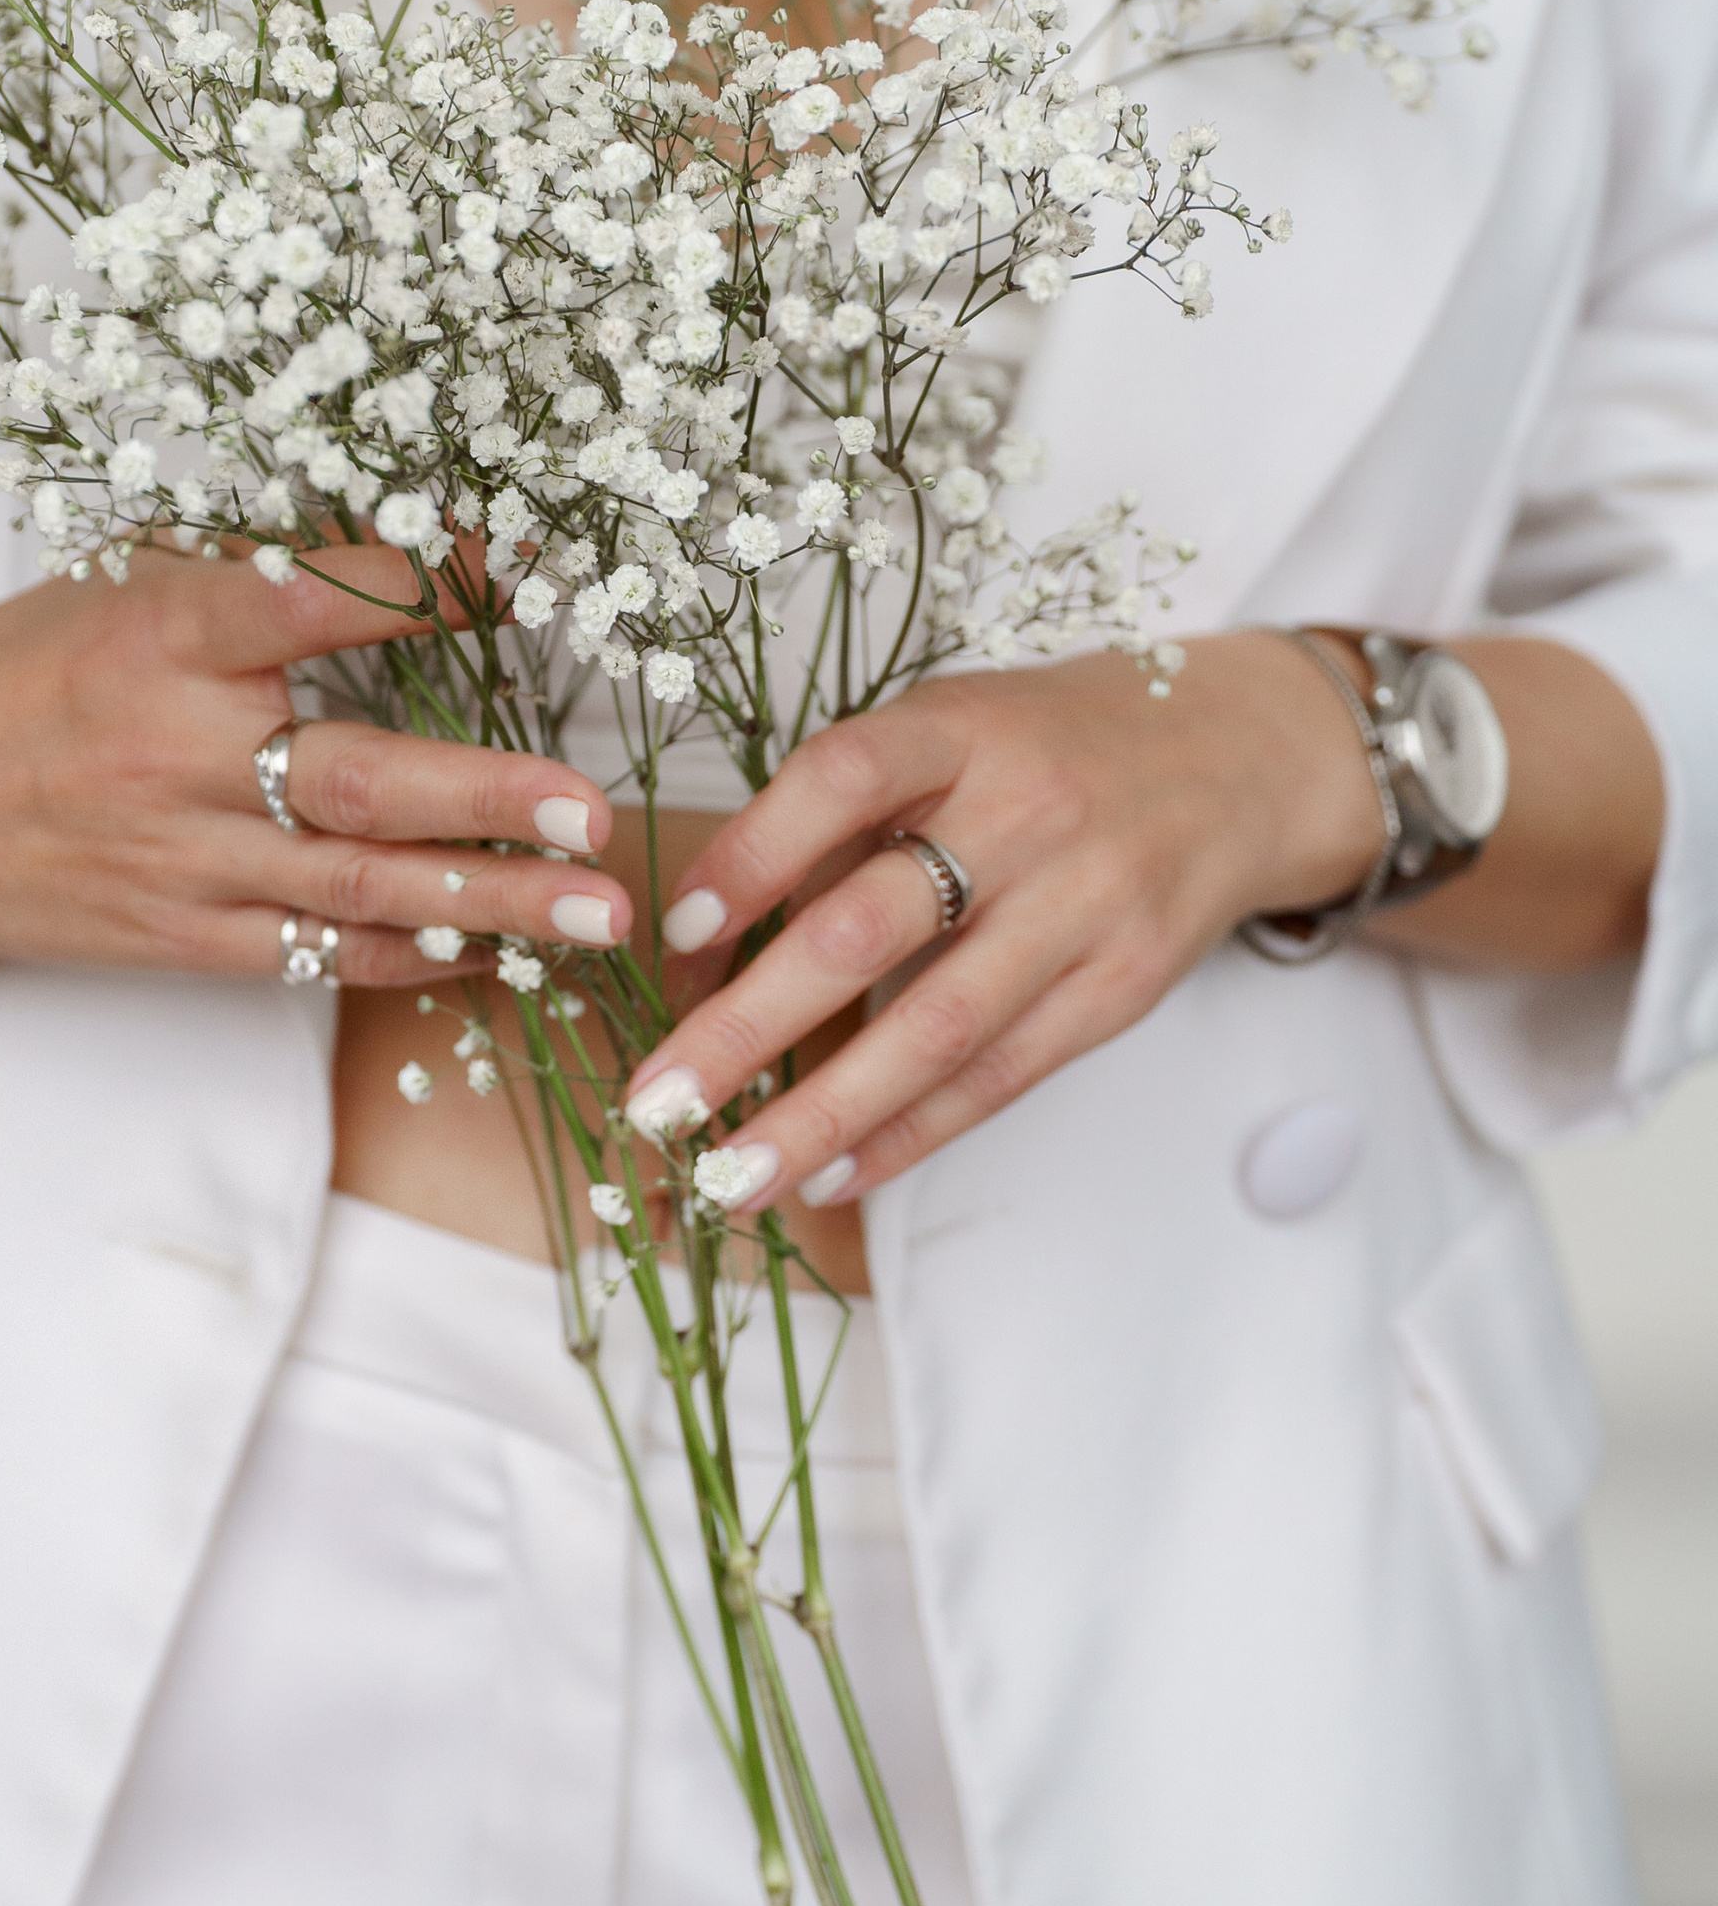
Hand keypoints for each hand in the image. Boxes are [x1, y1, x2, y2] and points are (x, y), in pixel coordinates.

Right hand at [0, 542, 629, 1070]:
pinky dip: (416, 952)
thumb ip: (245, 573)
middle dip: (484, 800)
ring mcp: (184, 862)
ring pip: (358, 887)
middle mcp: (176, 757)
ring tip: (597, 910)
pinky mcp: (186, 941)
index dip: (420, 581)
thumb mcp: (110, 590)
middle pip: (353, 782)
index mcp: (159, 639)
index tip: (527, 557)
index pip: (304, 600)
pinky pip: (320, 953)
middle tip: (591, 809)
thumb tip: (399, 524)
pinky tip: (508, 948)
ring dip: (489, 901)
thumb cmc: (17, 681)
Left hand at [621, 633, 1386, 1209]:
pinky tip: (832, 1173)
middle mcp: (1026, 813)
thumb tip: (704, 944)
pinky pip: (1001, 1077)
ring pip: (934, 1030)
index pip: (841, 780)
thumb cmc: (1054, 746)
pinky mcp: (1122, 987)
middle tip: (658, 1101)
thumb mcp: (953, 730)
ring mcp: (1084, 906)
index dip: (750, 855)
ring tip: (730, 1176)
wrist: (1246, 760)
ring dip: (821, 1115)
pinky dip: (910, 1134)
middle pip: (869, 928)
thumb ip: (842, 817)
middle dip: (750, 1026)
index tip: (675, 934)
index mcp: (962, 729)